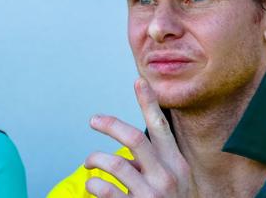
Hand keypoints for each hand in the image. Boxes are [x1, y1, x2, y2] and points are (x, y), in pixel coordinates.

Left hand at [84, 78, 195, 196]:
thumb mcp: (172, 181)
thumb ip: (154, 161)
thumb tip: (128, 141)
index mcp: (177, 165)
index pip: (161, 128)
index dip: (148, 103)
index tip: (138, 80)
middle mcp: (168, 177)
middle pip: (134, 139)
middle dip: (110, 125)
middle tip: (94, 120)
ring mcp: (153, 195)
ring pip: (115, 163)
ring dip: (95, 158)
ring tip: (88, 163)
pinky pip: (105, 189)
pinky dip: (93, 184)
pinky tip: (93, 185)